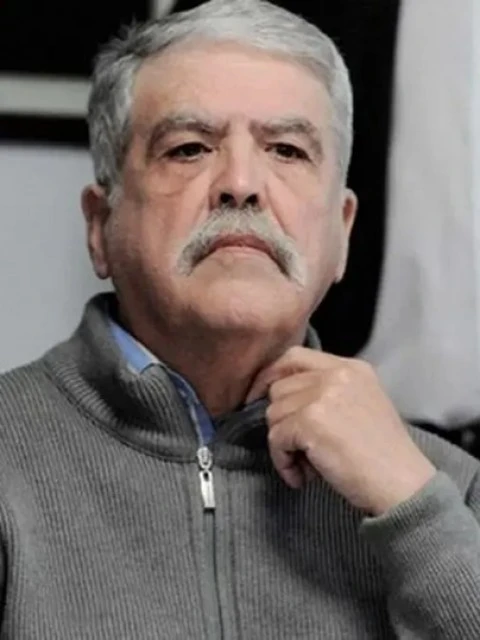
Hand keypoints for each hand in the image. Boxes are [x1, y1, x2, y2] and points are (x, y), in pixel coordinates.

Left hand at [246, 347, 435, 514]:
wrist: (404, 486)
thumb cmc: (383, 456)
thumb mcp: (361, 406)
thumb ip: (326, 393)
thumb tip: (278, 399)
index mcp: (351, 368)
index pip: (294, 357)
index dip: (271, 377)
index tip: (258, 398)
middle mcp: (337, 374)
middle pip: (279, 388)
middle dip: (283, 422)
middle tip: (303, 450)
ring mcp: (323, 395)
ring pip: (274, 414)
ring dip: (284, 445)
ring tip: (309, 466)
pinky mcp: (311, 420)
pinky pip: (276, 438)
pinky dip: (283, 461)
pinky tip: (303, 476)